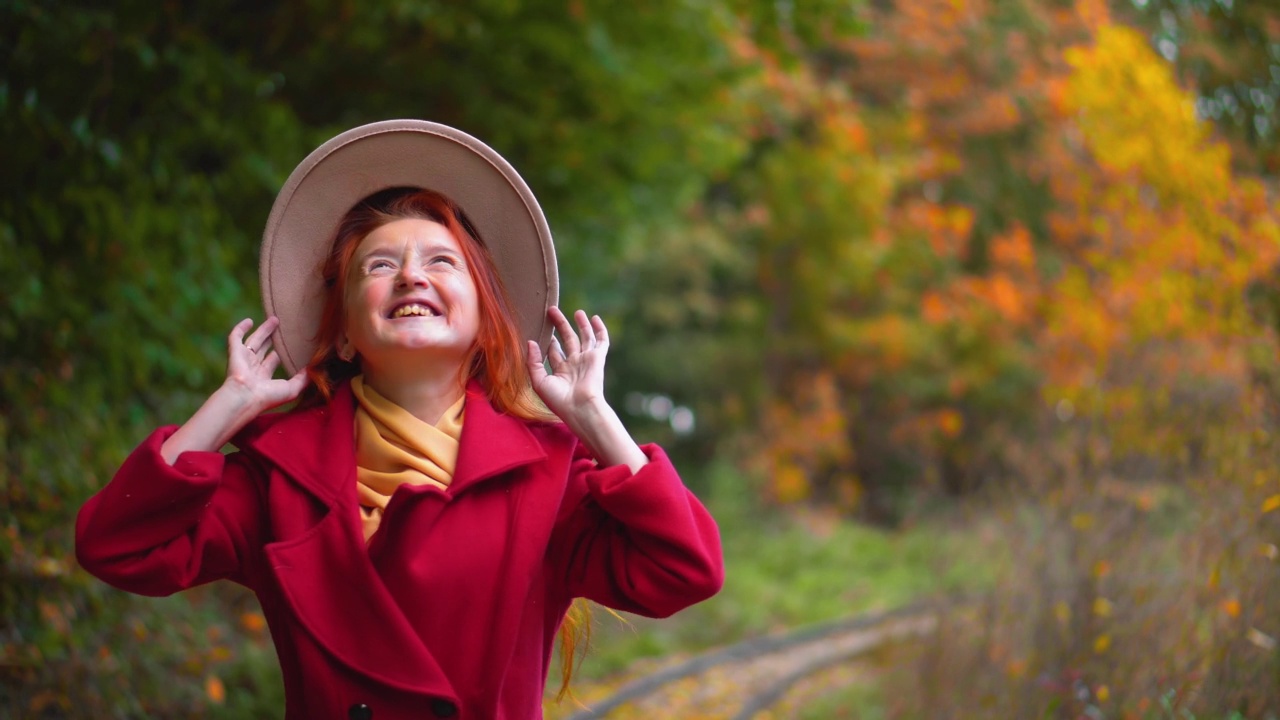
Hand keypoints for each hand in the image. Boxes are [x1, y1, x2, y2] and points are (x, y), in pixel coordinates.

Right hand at [223, 317, 308, 412]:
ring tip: (274, 319)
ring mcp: (243, 359)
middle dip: (273, 338)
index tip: (294, 343)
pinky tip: (249, 321)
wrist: (244, 396)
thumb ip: (303, 378)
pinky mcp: (234, 352)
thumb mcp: (292, 389)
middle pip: (264, 348)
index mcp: (264, 378)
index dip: (283, 353)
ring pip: (254, 340)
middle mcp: (253, 368)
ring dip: (263, 330)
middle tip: (283, 326)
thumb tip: (314, 368)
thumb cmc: (268, 396)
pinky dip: (240, 328)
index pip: (274, 361)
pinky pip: (235, 337)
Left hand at [527, 307, 608, 424]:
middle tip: (552, 311)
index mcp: (561, 372)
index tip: (541, 328)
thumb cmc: (558, 400)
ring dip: (581, 324)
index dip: (548, 341)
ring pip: (584, 337)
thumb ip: (533, 362)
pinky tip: (595, 318)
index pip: (554, 352)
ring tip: (577, 312)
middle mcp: (574, 364)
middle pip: (567, 340)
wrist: (580, 408)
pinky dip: (600, 329)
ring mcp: (587, 360)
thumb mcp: (539, 382)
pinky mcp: (597, 358)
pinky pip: (601, 341)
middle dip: (561, 325)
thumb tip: (530, 342)